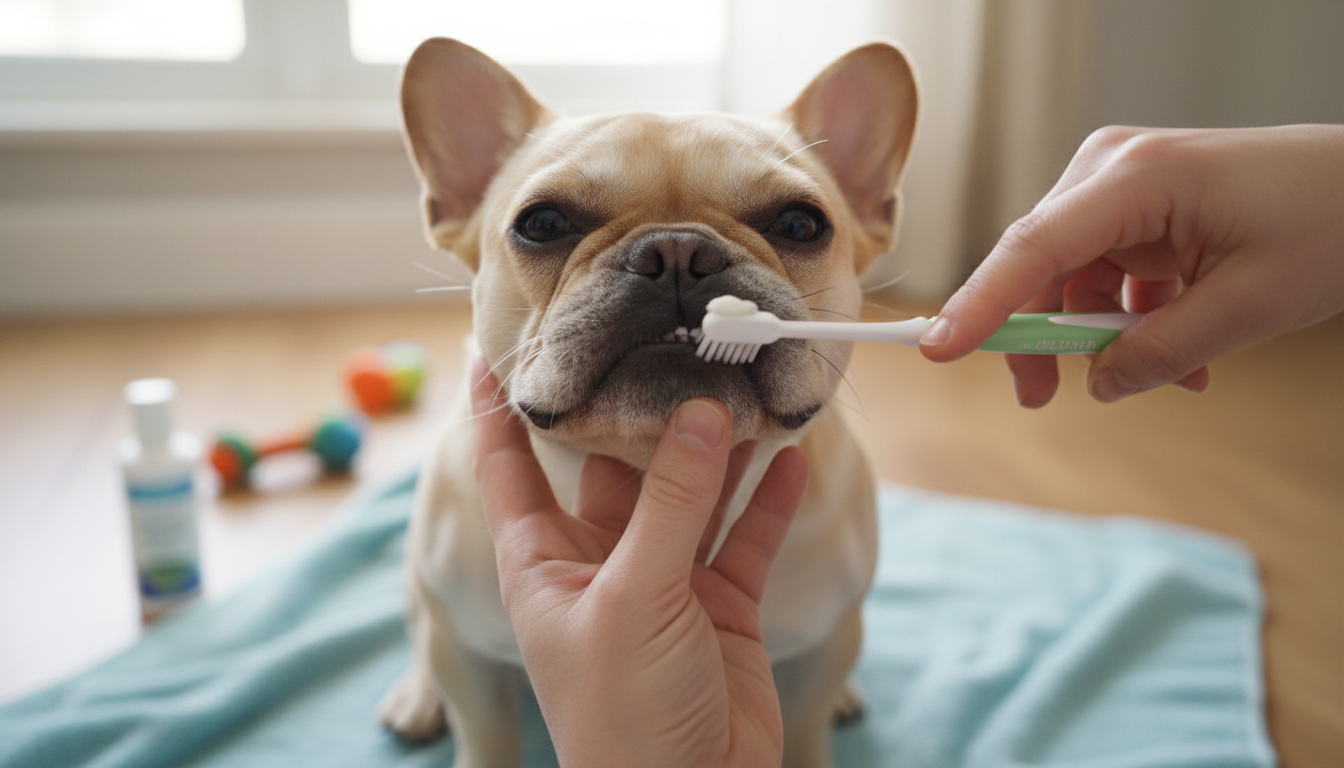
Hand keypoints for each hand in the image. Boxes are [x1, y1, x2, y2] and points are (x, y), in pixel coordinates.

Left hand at [471, 359, 808, 767]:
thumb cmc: (624, 713)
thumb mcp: (635, 598)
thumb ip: (669, 504)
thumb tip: (700, 413)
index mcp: (544, 561)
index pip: (509, 467)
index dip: (499, 409)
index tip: (494, 346)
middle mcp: (600, 562)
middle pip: (618, 467)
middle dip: (643, 413)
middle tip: (675, 343)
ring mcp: (664, 583)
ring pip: (690, 495)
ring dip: (716, 449)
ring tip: (744, 385)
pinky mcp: (719, 606)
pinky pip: (744, 536)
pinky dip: (767, 498)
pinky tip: (790, 454)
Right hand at [920, 124, 1343, 405]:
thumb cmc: (1332, 220)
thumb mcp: (1252, 304)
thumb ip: (1165, 351)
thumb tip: (1101, 384)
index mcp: (1136, 177)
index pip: (1034, 246)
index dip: (982, 304)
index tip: (938, 350)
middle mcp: (1112, 171)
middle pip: (1040, 265)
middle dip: (1041, 336)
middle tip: (1042, 398)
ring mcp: (1122, 186)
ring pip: (1070, 277)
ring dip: (1099, 335)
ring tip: (1161, 378)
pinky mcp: (1139, 206)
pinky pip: (1107, 274)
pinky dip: (1130, 320)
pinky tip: (1180, 354)